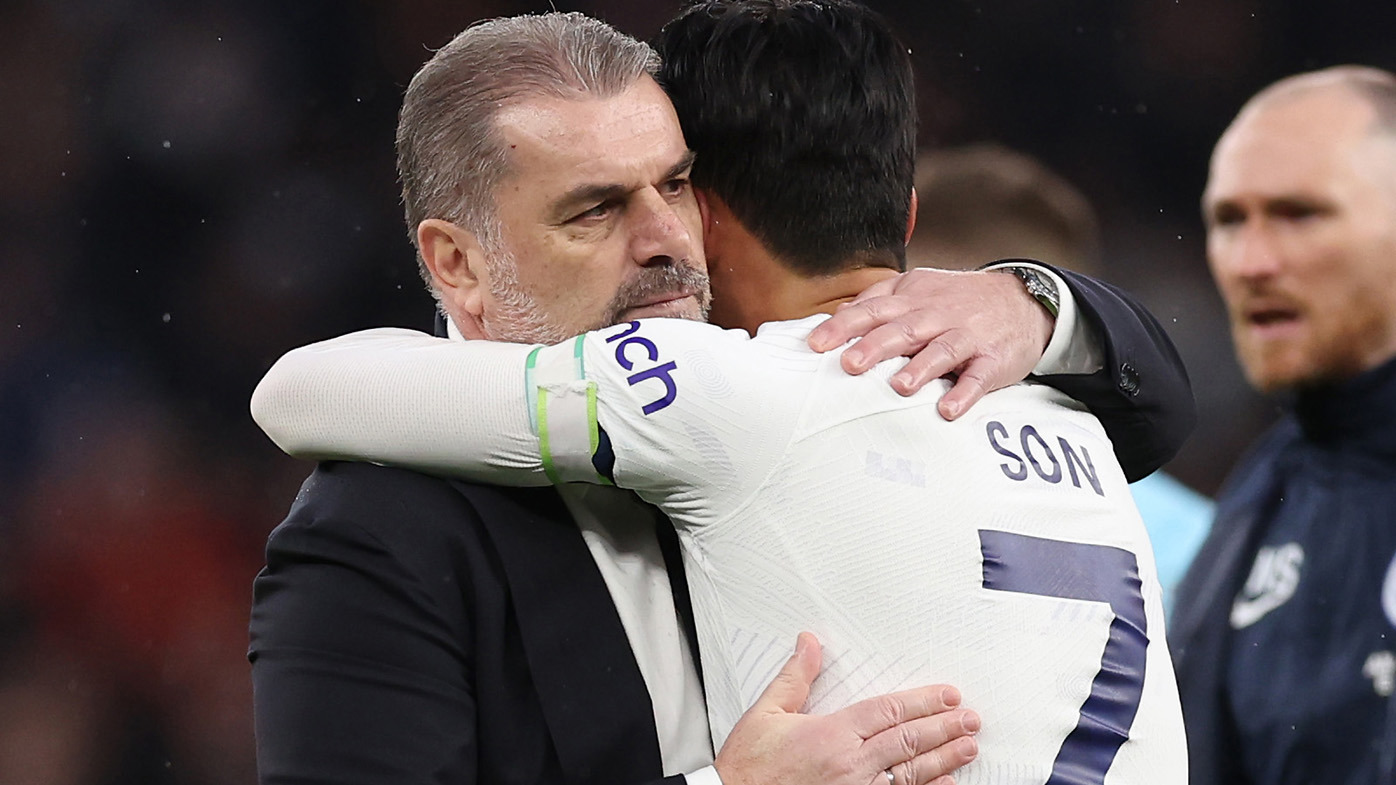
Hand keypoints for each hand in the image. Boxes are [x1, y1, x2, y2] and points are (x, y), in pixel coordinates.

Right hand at [713, 633, 979, 784]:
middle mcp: (850, 765)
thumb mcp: (766, 713)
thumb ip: (795, 678)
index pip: (888, 711)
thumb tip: (809, 644)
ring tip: (968, 747)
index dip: (922, 702)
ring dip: (943, 759)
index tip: (947, 696)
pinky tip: (944, 784)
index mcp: (831, 734)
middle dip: (944, 728)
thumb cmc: (748, 768)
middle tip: (971, 719)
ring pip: (910, 774)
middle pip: (907, 741)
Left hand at [807, 268, 1052, 419]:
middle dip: (875, 346)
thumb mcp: (919, 289)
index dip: (843, 326)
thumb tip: (839, 315)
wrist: (1024, 301)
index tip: (815, 345)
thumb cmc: (959, 301)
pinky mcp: (993, 359)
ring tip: (899, 387)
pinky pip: (979, 377)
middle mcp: (937, 315)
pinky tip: (948, 410)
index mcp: (913, 299)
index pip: (872, 310)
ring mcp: (967, 336)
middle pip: (902, 329)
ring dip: (920, 369)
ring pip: (941, 350)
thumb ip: (879, 301)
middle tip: (849, 364)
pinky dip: (965, 393)